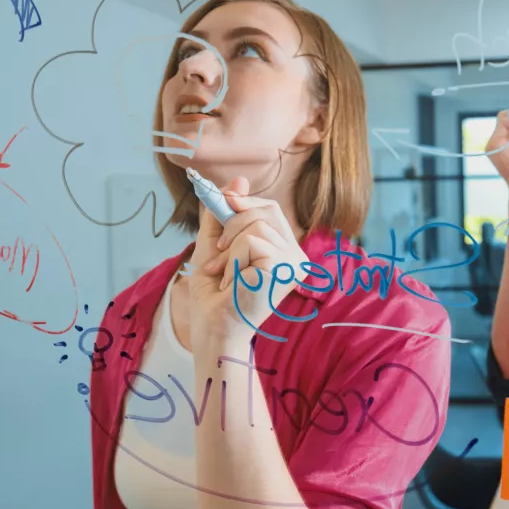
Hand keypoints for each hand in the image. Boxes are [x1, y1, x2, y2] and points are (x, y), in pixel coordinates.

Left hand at [186, 177, 308, 345]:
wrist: (213, 329)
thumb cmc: (214, 295)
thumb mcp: (214, 244)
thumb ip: (223, 214)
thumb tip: (238, 180)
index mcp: (284, 250)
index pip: (270, 209)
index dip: (243, 203)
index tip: (222, 204)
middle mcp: (295, 255)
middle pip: (267, 208)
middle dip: (233, 222)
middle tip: (219, 251)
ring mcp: (294, 262)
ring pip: (256, 224)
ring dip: (229, 248)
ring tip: (225, 275)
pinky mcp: (285, 268)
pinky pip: (251, 241)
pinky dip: (233, 259)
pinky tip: (234, 282)